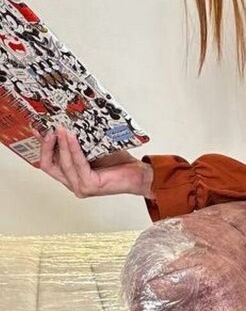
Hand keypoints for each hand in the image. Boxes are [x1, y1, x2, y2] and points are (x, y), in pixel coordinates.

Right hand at [35, 126, 152, 198]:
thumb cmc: (120, 164)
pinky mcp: (89, 185)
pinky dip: (73, 149)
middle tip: (47, 129)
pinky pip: (77, 164)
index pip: (50, 162)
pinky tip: (71, 137)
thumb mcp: (96, 150)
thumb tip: (69, 124)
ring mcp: (80, 186)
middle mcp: (73, 183)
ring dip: (60, 144)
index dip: (42, 147)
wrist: (140, 175)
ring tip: (60, 129)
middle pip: (49, 165)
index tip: (39, 130)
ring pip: (62, 163)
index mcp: (72, 176)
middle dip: (46, 146)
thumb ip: (82, 143)